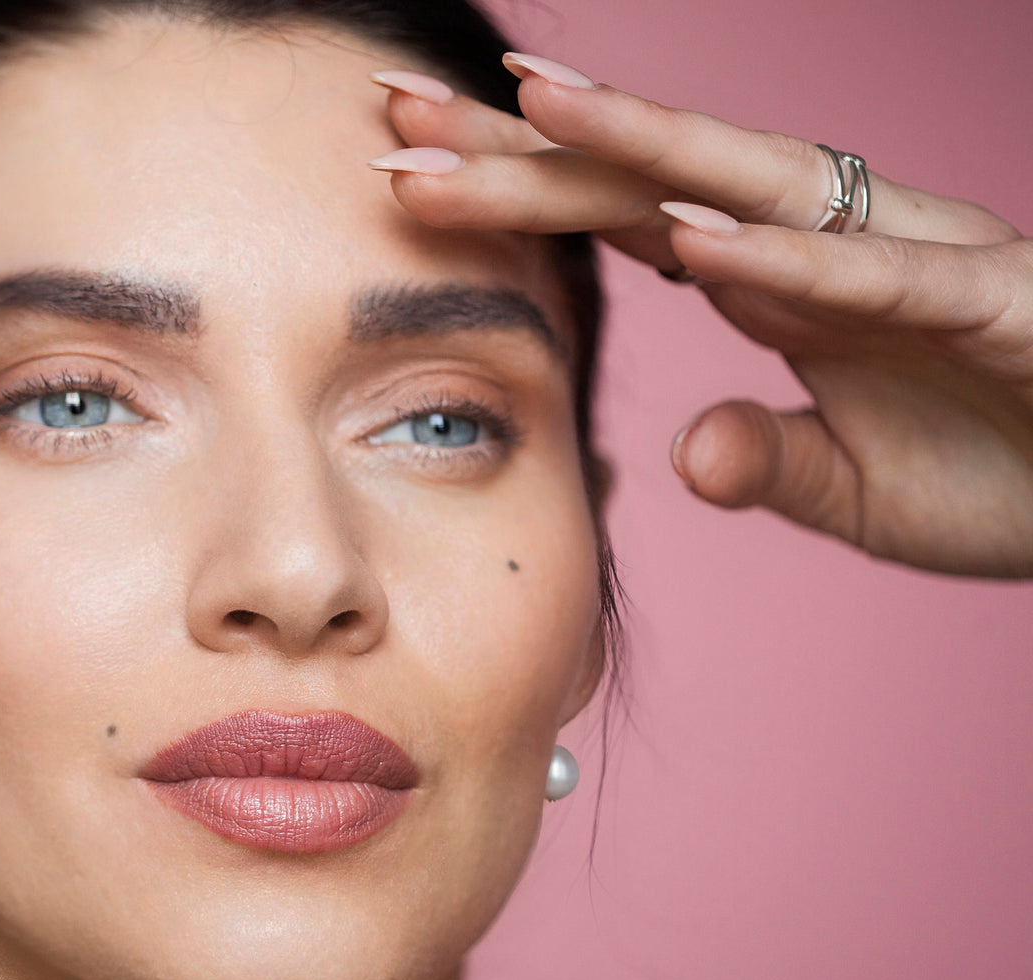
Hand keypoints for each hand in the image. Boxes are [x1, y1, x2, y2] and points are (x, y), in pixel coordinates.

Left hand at [368, 58, 1032, 577]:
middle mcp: (824, 249)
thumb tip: (682, 450)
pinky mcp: (980, 301)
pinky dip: (780, 260)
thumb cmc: (998, 474)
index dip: (517, 196)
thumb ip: (760, 460)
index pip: (621, 223)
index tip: (407, 176)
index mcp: (779, 286)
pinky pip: (865, 278)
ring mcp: (901, 264)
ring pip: (750, 188)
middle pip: (651, 182)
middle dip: (526, 147)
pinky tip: (690, 236)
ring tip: (529, 101)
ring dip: (638, 147)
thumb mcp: (847, 486)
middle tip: (399, 110)